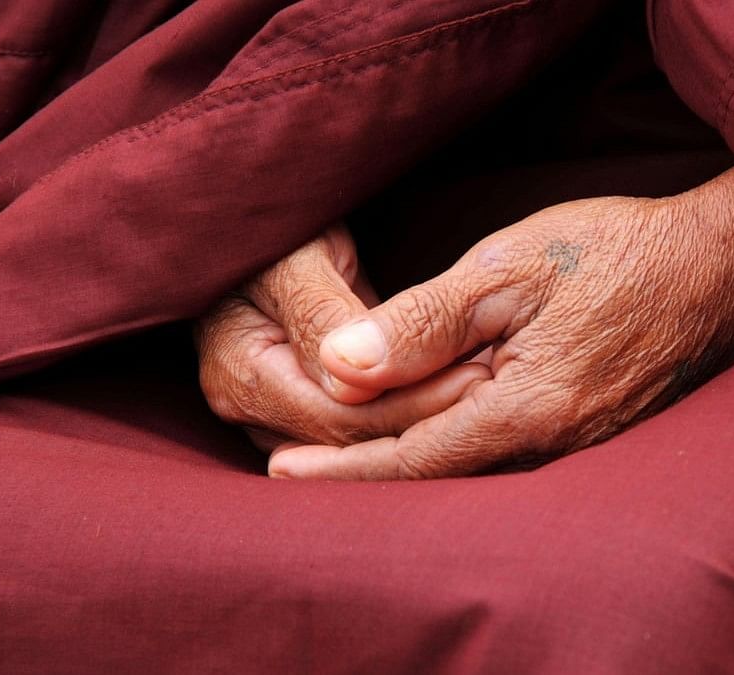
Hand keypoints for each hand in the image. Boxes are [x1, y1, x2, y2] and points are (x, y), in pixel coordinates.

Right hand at [195, 225, 489, 451]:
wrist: (266, 215)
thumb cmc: (275, 221)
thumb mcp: (296, 256)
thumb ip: (320, 316)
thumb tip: (351, 384)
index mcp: (238, 375)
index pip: (335, 417)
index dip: (410, 404)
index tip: (476, 377)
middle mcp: (250, 408)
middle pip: (350, 438)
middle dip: (425, 416)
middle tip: (494, 385)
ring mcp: (277, 411)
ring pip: (360, 439)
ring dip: (422, 419)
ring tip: (488, 389)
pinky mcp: (310, 401)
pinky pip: (364, 422)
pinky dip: (410, 407)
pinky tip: (460, 388)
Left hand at [268, 165, 733, 478]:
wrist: (721, 265)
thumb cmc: (614, 253)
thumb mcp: (508, 268)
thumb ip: (424, 321)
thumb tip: (343, 367)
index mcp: (526, 410)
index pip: (410, 459)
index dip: (341, 469)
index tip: (281, 474)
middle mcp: (553, 447)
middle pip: (436, 474)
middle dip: (360, 471)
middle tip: (290, 462)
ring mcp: (579, 449)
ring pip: (469, 471)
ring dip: (402, 463)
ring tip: (338, 453)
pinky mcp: (594, 436)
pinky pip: (506, 457)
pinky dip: (452, 449)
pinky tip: (424, 432)